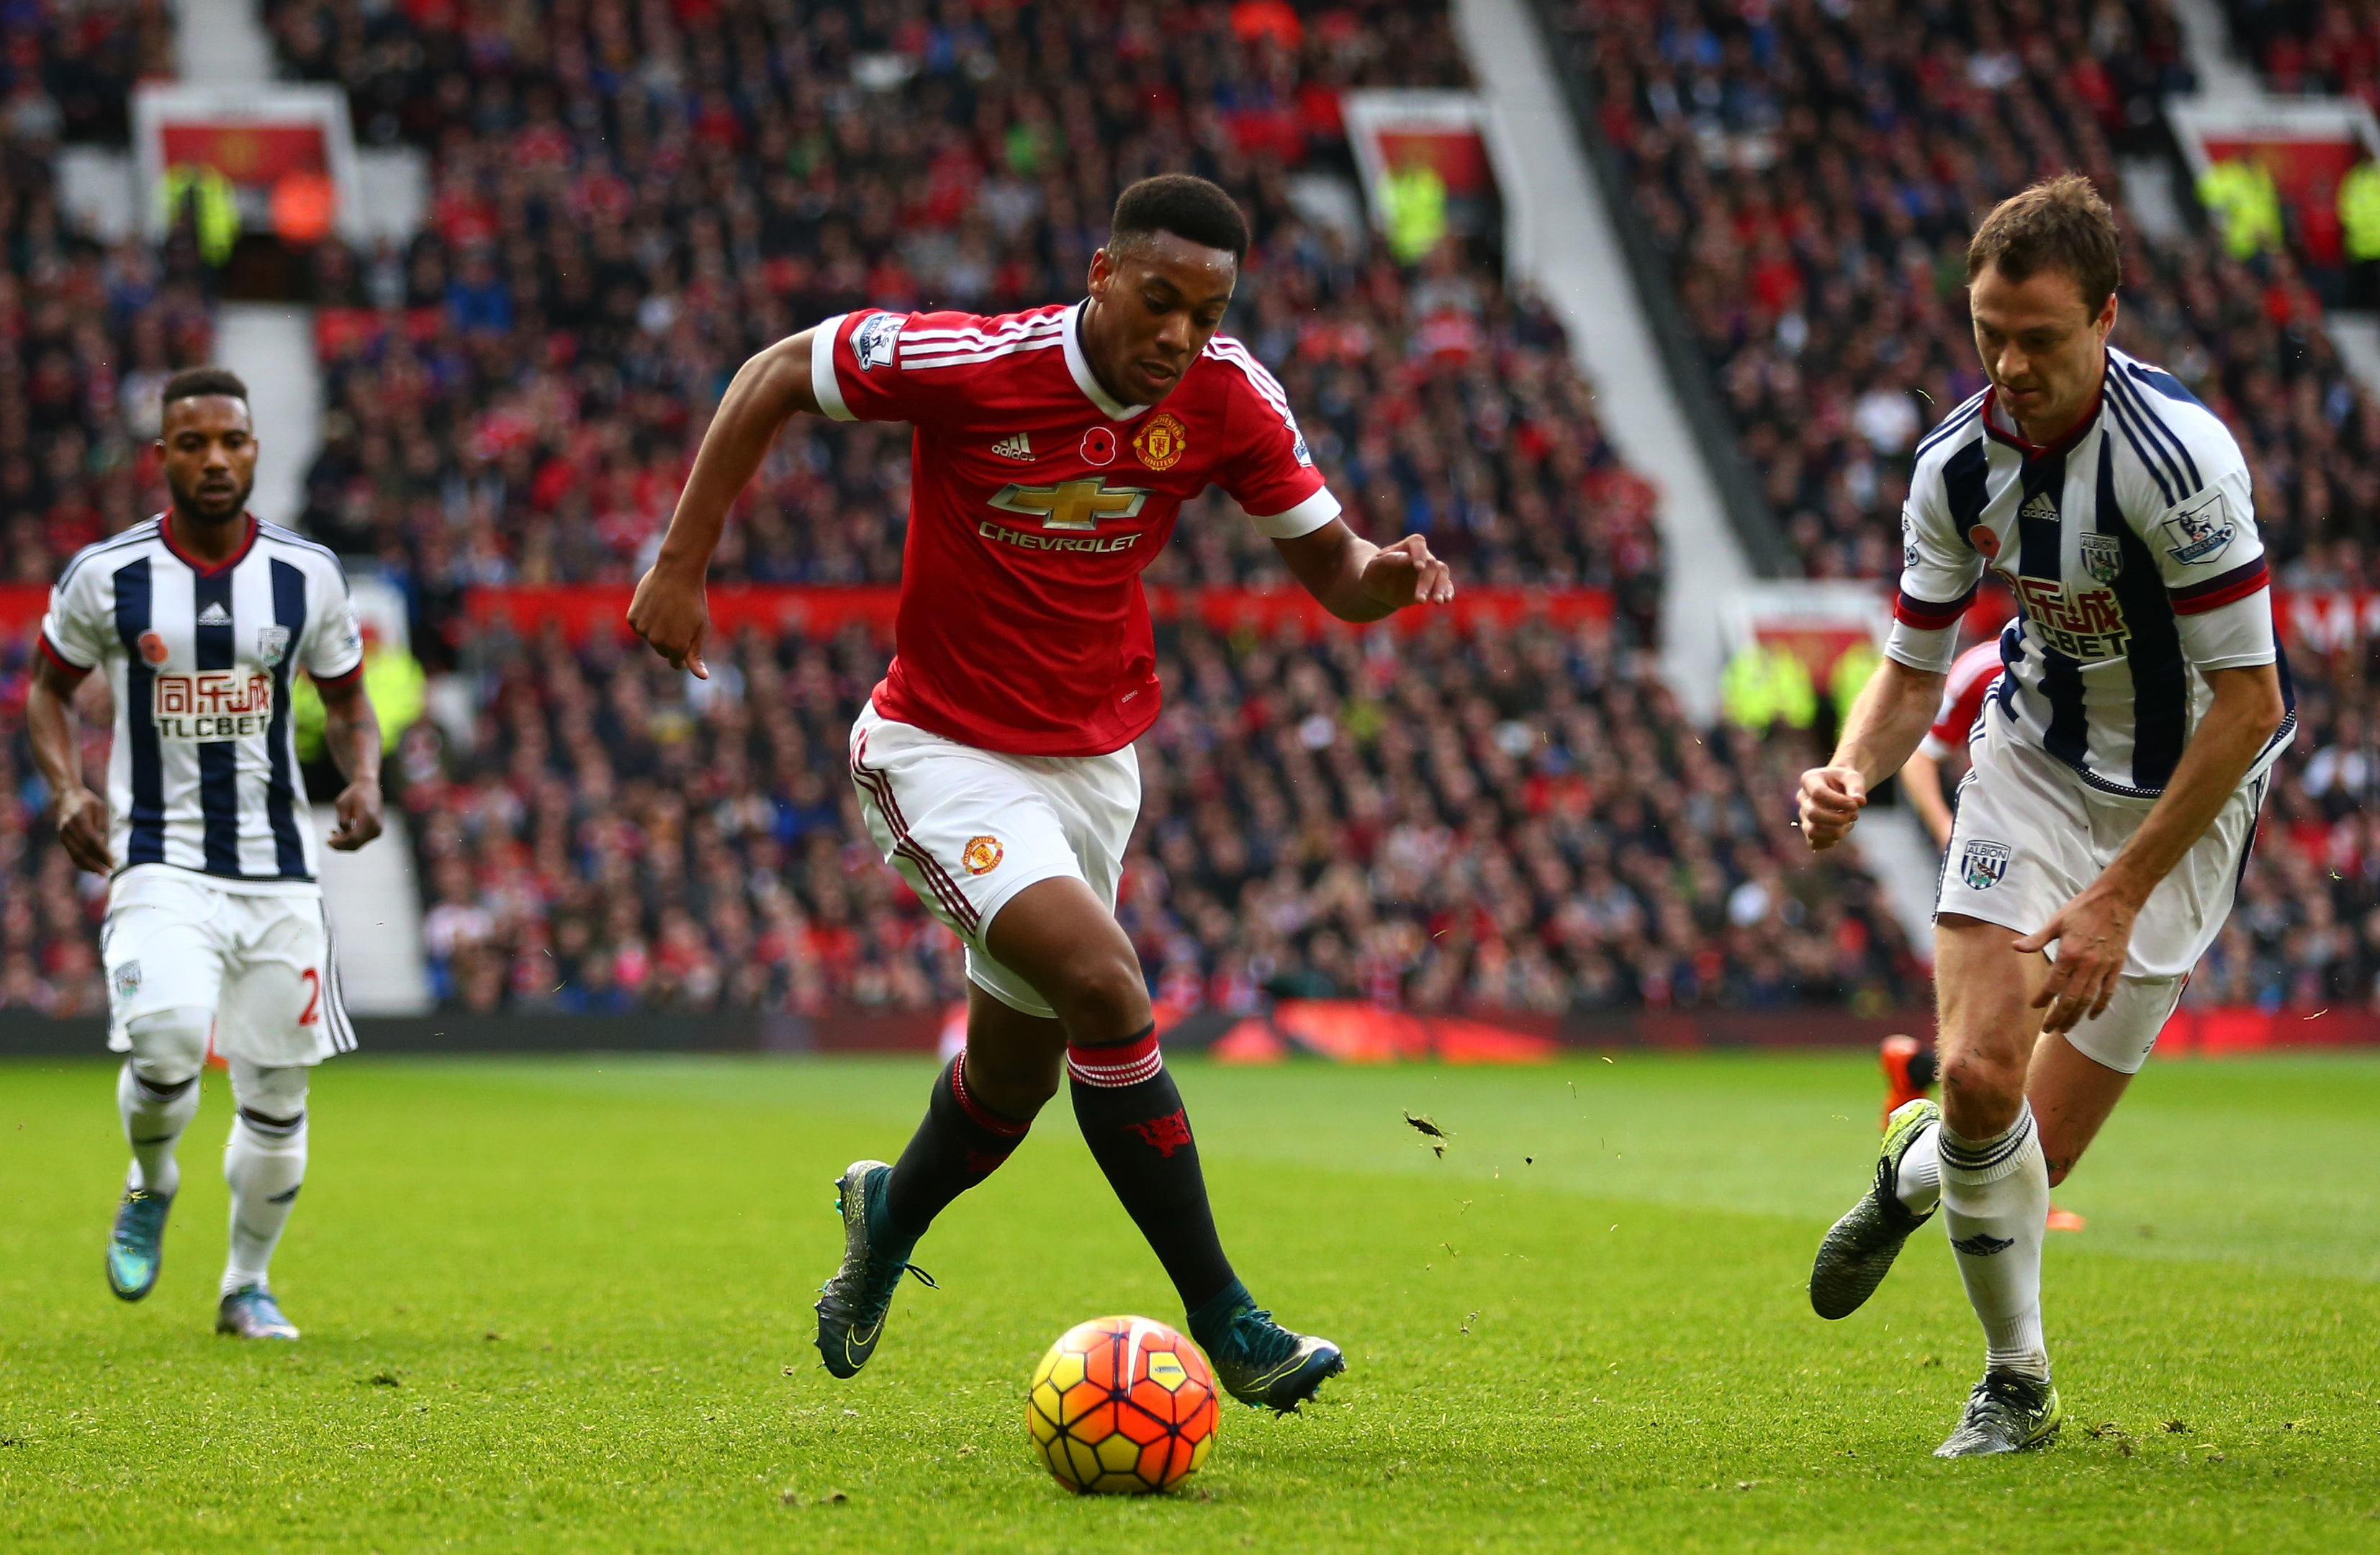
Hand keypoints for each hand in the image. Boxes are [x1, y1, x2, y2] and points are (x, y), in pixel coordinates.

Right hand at [53, 785, 110, 873]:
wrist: (66, 795)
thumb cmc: (87, 801)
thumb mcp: (100, 808)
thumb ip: (102, 826)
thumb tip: (103, 846)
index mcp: (79, 818)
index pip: (92, 841)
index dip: (102, 854)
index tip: (112, 863)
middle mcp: (68, 827)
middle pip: (82, 850)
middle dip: (95, 864)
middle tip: (107, 873)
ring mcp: (63, 833)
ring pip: (75, 854)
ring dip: (88, 866)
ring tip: (101, 873)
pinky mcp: (62, 837)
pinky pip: (71, 853)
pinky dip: (81, 862)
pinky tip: (91, 867)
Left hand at [328, 779, 382, 850]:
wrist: (369, 788)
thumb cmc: (354, 795)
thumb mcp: (342, 804)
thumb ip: (342, 820)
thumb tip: (343, 834)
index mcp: (367, 817)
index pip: (353, 837)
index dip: (339, 843)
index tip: (327, 841)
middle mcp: (375, 825)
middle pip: (356, 844)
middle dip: (340, 845)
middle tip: (328, 841)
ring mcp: (377, 830)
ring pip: (358, 844)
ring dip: (344, 843)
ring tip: (333, 832)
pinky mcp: (376, 832)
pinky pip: (361, 841)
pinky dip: (350, 840)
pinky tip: (341, 832)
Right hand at [628, 562, 708, 678]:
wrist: (677, 572)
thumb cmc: (694, 601)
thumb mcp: (700, 629)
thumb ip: (696, 655)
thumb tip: (702, 677)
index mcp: (675, 647)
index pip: (676, 663)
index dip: (683, 653)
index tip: (688, 638)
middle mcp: (656, 642)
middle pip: (663, 650)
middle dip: (671, 640)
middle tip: (680, 618)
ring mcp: (642, 630)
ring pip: (651, 638)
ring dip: (658, 629)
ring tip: (669, 609)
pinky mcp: (632, 618)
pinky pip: (640, 625)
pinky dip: (646, 619)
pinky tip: (656, 604)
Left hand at [1359, 535, 1454, 609]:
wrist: (1378, 589)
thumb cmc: (1374, 575)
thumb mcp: (1374, 569)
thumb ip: (1388, 561)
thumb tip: (1407, 558)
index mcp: (1406, 546)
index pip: (1417, 543)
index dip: (1420, 554)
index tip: (1418, 568)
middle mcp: (1421, 555)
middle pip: (1431, 563)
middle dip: (1426, 582)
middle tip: (1418, 600)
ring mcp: (1429, 570)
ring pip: (1442, 572)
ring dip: (1441, 587)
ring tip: (1438, 602)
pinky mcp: (1433, 583)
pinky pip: (1445, 584)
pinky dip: (1447, 591)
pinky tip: (1446, 600)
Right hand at [1797, 765, 1865, 849]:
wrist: (1839, 786)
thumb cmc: (1845, 780)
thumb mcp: (1853, 777)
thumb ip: (1857, 787)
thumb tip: (1859, 801)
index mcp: (1810, 779)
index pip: (1818, 793)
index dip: (1839, 802)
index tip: (1855, 805)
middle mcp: (1802, 798)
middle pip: (1812, 814)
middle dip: (1837, 819)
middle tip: (1854, 815)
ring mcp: (1803, 815)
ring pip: (1812, 831)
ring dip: (1836, 832)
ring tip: (1849, 823)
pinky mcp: (1808, 830)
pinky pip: (1815, 843)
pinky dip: (1831, 841)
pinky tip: (1843, 830)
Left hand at [2014, 885, 2137, 1032]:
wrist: (2115, 901)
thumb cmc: (2082, 910)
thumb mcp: (2056, 921)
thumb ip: (2037, 939)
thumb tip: (2015, 947)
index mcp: (2069, 954)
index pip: (2053, 985)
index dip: (2043, 998)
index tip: (2035, 1007)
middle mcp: (2087, 964)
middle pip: (2071, 999)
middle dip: (2059, 1017)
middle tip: (2049, 1030)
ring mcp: (2103, 967)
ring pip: (2089, 999)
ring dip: (2077, 1016)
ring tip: (2066, 1028)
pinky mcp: (2116, 966)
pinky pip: (2108, 992)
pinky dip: (2100, 1006)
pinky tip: (2091, 1016)